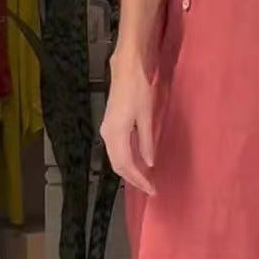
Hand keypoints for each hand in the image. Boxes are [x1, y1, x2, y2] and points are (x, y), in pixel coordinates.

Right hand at [100, 52, 155, 195]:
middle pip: (118, 165)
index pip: (126, 165)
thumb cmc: (139, 89)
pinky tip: (138, 161)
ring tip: (145, 179)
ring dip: (129, 170)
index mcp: (116, 134)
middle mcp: (107, 134)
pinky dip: (127, 159)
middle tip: (150, 188)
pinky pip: (116, 149)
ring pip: (116, 158)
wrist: (127, 68)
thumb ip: (146, 141)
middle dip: (133, 178)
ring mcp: (107, 129)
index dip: (139, 180)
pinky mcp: (110, 124)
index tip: (152, 189)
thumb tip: (149, 163)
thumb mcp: (146, 116)